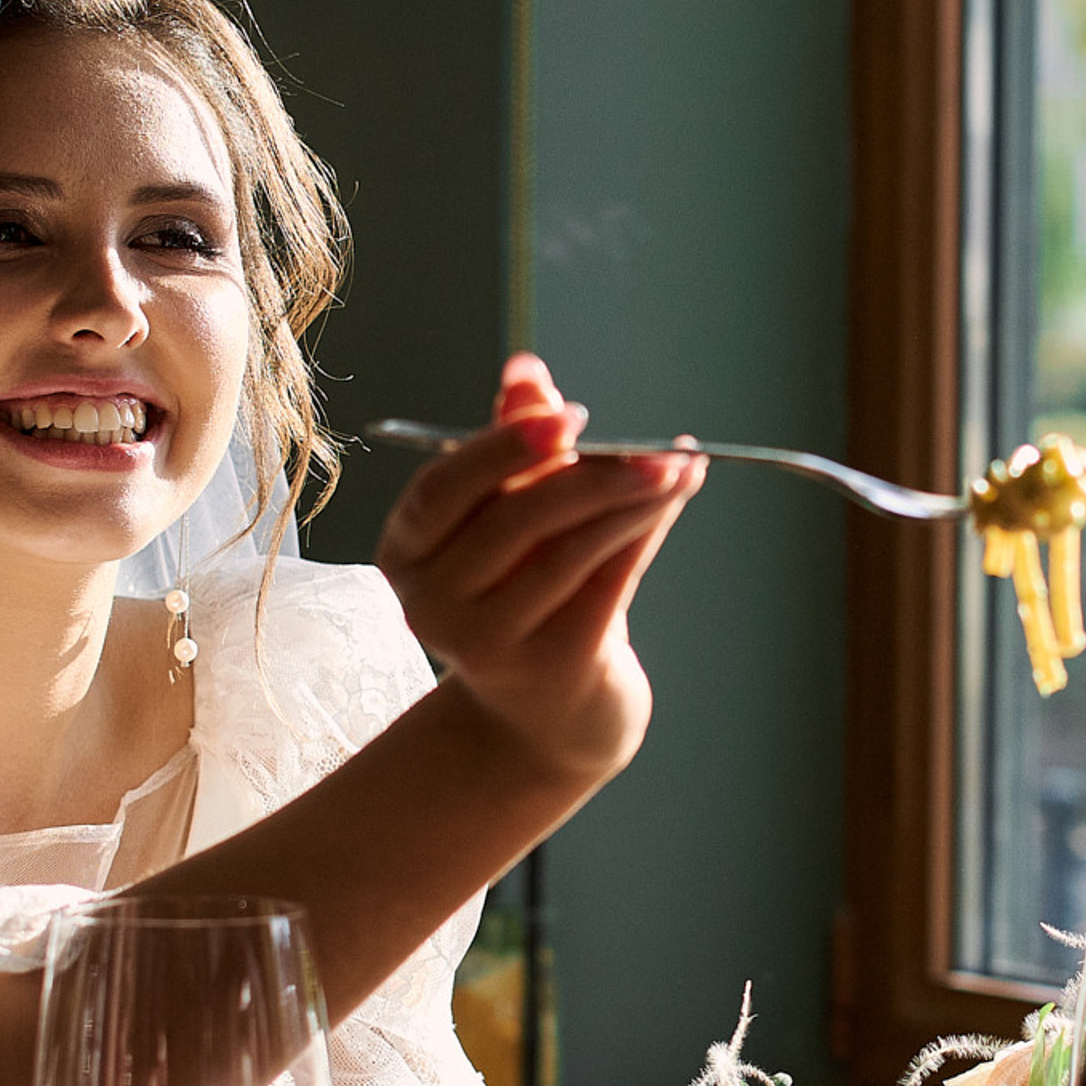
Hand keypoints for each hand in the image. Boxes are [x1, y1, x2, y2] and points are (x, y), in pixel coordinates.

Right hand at [375, 354, 703, 796]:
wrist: (545, 715)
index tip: (568, 415)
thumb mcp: (512, 517)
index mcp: (406, 552)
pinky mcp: (548, 669)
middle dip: (589, 474)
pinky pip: (606, 584)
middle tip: (650, 446)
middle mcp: (431, 603)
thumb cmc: (526, 593)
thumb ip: (516, 445)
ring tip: (680, 464)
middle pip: (513, 521)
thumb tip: (526, 370)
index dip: (503, 447)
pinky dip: (647, 532)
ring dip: (633, 501)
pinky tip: (679, 493)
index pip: (444, 488)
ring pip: (568, 553)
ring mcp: (485, 644)